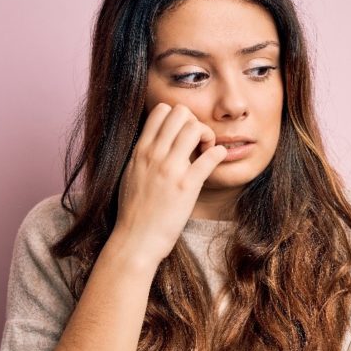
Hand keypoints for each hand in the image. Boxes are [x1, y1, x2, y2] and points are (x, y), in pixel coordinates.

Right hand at [114, 102, 227, 263]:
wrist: (135, 240)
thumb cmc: (134, 212)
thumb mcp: (131, 175)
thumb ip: (144, 156)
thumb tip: (155, 143)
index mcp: (141, 151)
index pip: (161, 110)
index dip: (178, 117)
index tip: (184, 136)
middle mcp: (154, 155)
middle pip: (181, 112)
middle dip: (194, 122)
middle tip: (199, 143)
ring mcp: (170, 169)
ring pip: (195, 127)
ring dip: (207, 136)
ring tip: (206, 153)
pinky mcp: (186, 186)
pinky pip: (210, 157)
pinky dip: (219, 153)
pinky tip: (217, 160)